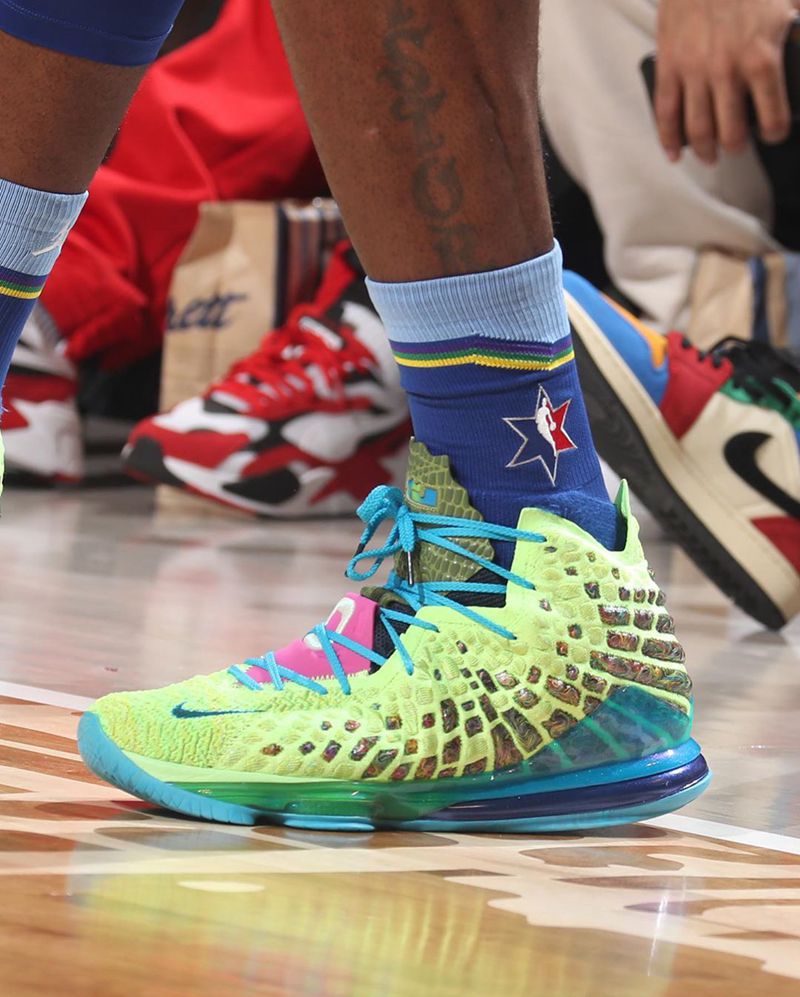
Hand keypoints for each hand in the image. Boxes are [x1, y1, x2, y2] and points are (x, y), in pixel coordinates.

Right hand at [656, 0, 799, 163]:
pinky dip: (668, 138)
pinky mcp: (670, 66)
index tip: (774, 134)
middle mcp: (728, 72)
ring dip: (705, 150)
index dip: (776, 133)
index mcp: (762, 59)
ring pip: (698, 129)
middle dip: (736, 147)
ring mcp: (695, 72)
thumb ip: (798, 29)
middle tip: (737, 148)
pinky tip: (674, 153)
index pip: (773, 118)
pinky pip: (666, 112)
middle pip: (731, 132)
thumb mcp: (788, 3)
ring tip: (710, 156)